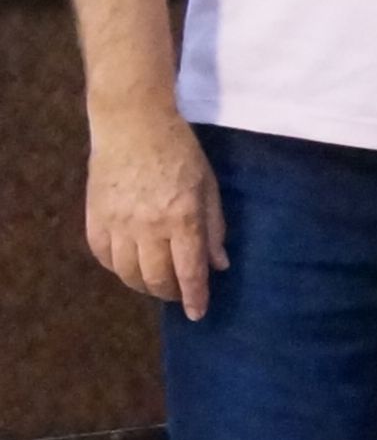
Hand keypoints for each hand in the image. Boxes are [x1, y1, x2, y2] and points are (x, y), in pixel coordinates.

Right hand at [85, 102, 224, 317]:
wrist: (132, 125)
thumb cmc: (180, 152)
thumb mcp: (208, 187)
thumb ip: (214, 228)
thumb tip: (219, 265)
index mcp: (182, 218)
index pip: (189, 271)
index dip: (194, 297)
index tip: (197, 314)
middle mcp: (148, 226)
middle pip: (155, 278)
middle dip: (169, 293)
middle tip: (178, 293)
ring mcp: (117, 223)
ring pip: (127, 273)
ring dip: (143, 285)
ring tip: (155, 282)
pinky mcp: (94, 217)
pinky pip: (103, 256)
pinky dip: (117, 268)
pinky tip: (129, 265)